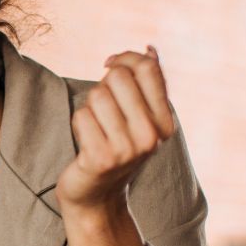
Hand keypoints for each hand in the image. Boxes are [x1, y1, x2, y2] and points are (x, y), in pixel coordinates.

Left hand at [55, 46, 176, 216]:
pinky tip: (86, 142)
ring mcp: (128, 149)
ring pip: (97, 96)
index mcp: (166, 123)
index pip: (148, 67)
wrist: (97, 196)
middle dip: (103, 87)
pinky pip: (81, 117)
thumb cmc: (115, 149)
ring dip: (89, 108)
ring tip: (96, 129)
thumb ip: (146, 85)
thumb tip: (149, 49)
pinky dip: (79, 124)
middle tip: (102, 111)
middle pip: (118, 77)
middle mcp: (152, 136)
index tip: (109, 65)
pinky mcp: (101, 159)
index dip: (124, 58)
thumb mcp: (139, 119)